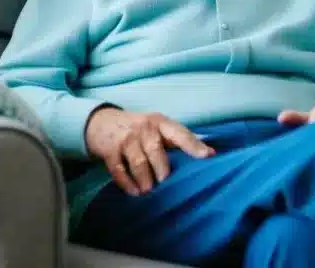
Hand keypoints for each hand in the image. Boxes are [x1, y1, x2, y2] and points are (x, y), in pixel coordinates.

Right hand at [84, 107, 214, 195]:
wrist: (101, 122)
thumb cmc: (138, 128)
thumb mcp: (158, 127)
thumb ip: (181, 139)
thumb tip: (212, 152)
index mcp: (160, 122)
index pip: (179, 133)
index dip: (193, 145)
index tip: (207, 156)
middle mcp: (143, 128)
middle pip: (156, 149)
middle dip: (162, 168)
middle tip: (165, 182)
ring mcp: (125, 139)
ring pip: (138, 162)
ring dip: (145, 180)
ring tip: (149, 191)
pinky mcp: (109, 151)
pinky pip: (119, 170)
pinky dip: (127, 183)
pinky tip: (134, 192)